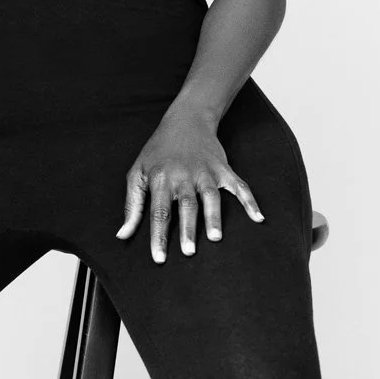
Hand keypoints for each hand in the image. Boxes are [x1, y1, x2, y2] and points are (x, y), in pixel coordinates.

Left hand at [116, 110, 264, 261]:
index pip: (159, 211)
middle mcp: (184, 176)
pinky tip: (257, 217)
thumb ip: (132, 205)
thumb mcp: (137, 173)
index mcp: (161, 179)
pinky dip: (250, 201)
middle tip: (189, 251)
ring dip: (213, 216)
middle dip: (187, 228)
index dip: (158, 236)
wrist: (186, 120)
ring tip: (215, 238)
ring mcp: (206, 172)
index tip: (160, 258)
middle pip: (186, 205)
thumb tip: (122, 235)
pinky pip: (239, 186)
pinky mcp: (223, 169)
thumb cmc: (157, 152)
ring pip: (211, 196)